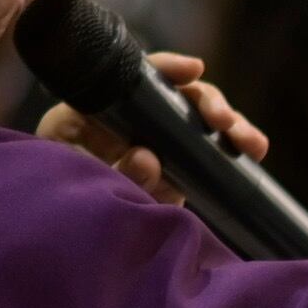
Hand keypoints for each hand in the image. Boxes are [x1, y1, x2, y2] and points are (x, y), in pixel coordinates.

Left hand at [34, 48, 270, 199]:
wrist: (53, 239)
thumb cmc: (53, 196)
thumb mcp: (74, 179)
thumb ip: (110, 171)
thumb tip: (149, 157)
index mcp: (96, 110)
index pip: (135, 77)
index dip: (166, 68)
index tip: (193, 70)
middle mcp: (131, 122)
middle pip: (177, 97)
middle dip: (208, 103)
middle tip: (225, 123)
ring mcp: (155, 146)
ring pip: (198, 124)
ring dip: (230, 127)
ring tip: (252, 144)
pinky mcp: (172, 173)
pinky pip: (204, 157)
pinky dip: (231, 153)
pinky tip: (254, 152)